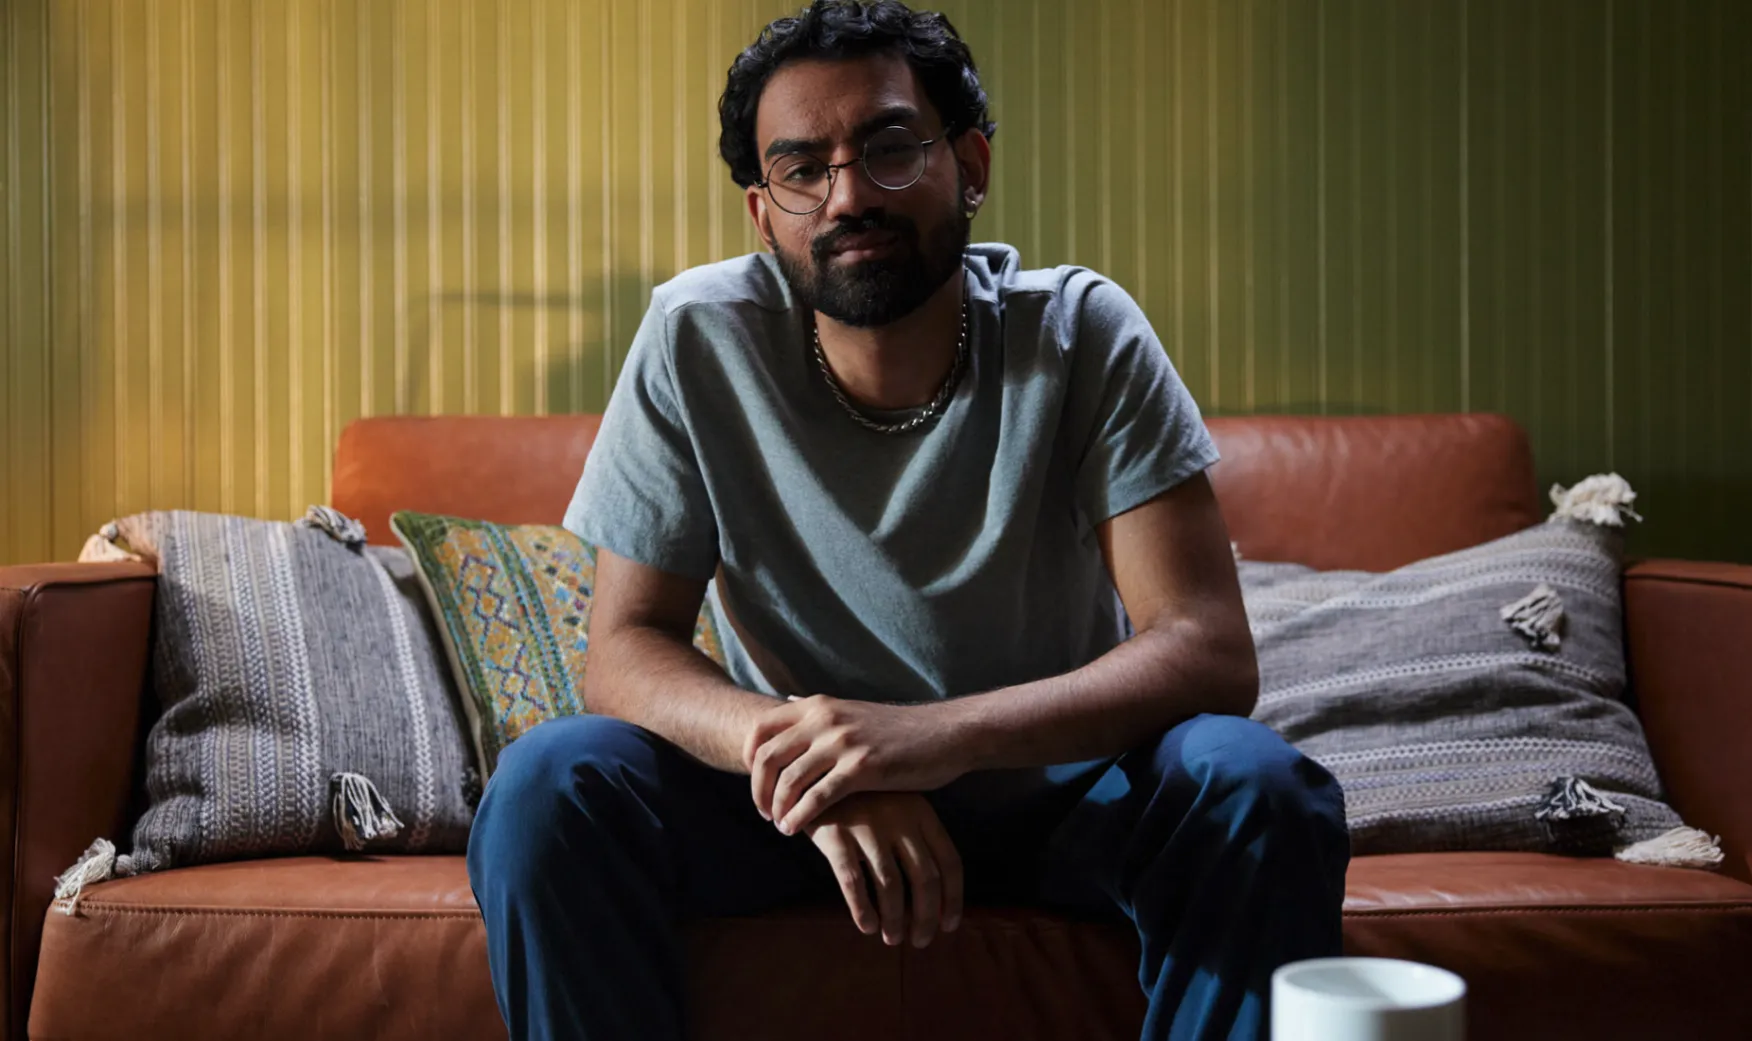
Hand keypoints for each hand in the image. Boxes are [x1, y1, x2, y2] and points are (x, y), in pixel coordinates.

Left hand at [745, 694, 968, 834]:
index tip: (755, 782)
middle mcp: (825, 719)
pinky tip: (795, 830)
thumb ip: (818, 710)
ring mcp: (842, 742)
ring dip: (777, 808)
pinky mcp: (862, 768)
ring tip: (780, 825)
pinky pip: (817, 797)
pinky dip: (799, 817)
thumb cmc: (897, 729)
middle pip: (767, 757)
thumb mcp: (851, 710)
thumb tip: (786, 700)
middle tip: (763, 812)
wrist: (945, 734)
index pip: (761, 729)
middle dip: (758, 790)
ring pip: (788, 780)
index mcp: (819, 706)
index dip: (749, 760)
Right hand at [805, 792, 963, 947]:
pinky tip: (867, 926)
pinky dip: (863, 910)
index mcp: (921, 812)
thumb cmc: (861, 800)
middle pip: (925, 879)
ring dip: (895, 920)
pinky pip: (854, 883)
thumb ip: (916, 840)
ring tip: (891, 938)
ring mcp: (868, 826)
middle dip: (925, 917)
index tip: (948, 925)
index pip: (950, 863)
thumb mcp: (897, 806)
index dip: (952, 899)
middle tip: (919, 940)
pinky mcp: (836, 836)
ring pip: (891, 886)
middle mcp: (899, 818)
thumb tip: (935, 898)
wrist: (812, 774)